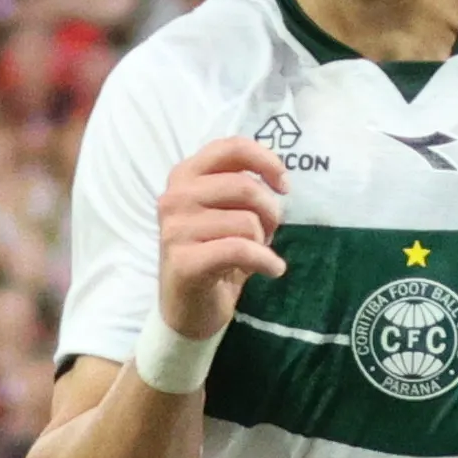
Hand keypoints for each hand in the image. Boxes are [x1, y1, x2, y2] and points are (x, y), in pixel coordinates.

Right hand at [158, 138, 290, 338]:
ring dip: (263, 241)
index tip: (283, 186)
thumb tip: (277, 178)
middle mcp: (174, 197)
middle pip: (245, 187)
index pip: (232, 148)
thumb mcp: (224, 211)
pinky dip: (266, 261)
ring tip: (255, 254)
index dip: (266, 161)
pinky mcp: (185, 261)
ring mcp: (175, 230)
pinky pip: (241, 249)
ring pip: (246, 222)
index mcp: (185, 176)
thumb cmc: (213, 254)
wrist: (189, 309)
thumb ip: (240, 185)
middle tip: (268, 232)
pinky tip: (271, 269)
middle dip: (270, 212)